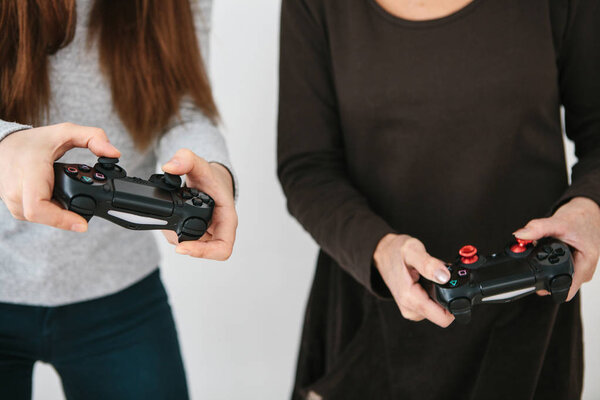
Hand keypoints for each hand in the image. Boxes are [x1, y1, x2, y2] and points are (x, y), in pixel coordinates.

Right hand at [0, 123, 119, 231]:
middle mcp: (16, 189)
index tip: (82, 224)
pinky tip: (57, 201)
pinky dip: (48, 212)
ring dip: (57, 214)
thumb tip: (114, 153)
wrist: (2, 144)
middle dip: (65, 216)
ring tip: (70, 200)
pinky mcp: (13, 206)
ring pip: (38, 218)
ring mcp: (11, 200)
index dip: (61, 220)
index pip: (39, 207)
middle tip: (83, 210)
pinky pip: (33, 216)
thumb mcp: (65, 132)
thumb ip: (93, 138)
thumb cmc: (33, 141)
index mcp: (29, 172)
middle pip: (42, 217)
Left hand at [161, 148, 236, 260]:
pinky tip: (170, 217)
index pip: (222, 248)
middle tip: (169, 226)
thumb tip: (169, 167)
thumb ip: (186, 160)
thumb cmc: (211, 178)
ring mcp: (206, 235)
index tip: (184, 248)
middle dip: (182, 242)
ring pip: (188, 246)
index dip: (204, 252)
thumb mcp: (201, 165)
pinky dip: (172, 231)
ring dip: (174, 235)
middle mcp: (218, 231)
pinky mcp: (195, 236)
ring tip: (171, 214)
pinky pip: (182, 241)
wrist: (211, 181)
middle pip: (201, 250)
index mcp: (227, 220)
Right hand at [374, 234, 454, 326]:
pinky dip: (433, 294)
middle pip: (443, 314)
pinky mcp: (412, 307)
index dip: (455, 303)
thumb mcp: (412, 251)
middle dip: (447, 296)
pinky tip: (426, 281)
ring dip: (440, 294)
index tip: (452, 286)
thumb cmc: (395, 251)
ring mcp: (410, 310)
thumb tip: (446, 277)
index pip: (443, 318)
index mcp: (410, 298)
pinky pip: (431, 306)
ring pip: (438, 310)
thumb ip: (429, 264)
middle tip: (438, 277)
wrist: (382, 254)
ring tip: (429, 277)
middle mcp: (410, 309)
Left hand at [513, 197, 599, 300]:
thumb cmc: (579, 218)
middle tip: (536, 258)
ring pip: (559, 277)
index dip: (548, 288)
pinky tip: (547, 252)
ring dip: (547, 268)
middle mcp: (585, 269)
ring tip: (544, 251)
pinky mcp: (575, 264)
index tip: (535, 278)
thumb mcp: (558, 222)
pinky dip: (551, 262)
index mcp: (586, 263)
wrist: (587, 213)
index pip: (567, 290)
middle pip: (560, 284)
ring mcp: (580, 268)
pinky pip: (560, 270)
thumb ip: (538, 229)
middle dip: (544, 275)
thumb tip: (520, 235)